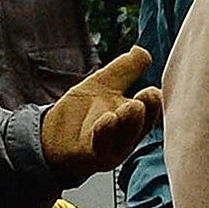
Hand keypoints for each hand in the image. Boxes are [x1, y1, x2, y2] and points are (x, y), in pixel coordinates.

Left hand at [40, 46, 163, 178]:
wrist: (51, 137)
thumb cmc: (81, 114)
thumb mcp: (104, 85)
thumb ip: (125, 70)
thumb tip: (142, 51)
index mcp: (136, 117)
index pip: (153, 107)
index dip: (157, 98)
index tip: (156, 87)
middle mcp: (129, 135)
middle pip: (145, 123)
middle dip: (149, 109)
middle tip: (150, 94)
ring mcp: (113, 148)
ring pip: (127, 136)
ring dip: (130, 121)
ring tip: (133, 105)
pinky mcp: (93, 156)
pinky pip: (102, 145)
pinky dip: (106, 132)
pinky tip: (108, 119)